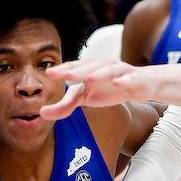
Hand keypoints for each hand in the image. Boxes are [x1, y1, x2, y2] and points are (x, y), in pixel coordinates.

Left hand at [42, 59, 156, 119]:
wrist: (138, 84)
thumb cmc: (108, 89)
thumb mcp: (85, 98)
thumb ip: (65, 106)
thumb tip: (42, 114)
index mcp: (88, 69)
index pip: (73, 68)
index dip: (62, 70)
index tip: (49, 73)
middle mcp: (102, 66)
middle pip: (89, 67)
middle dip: (78, 70)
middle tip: (66, 75)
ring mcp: (119, 71)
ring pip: (108, 71)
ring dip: (99, 74)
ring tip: (89, 79)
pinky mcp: (133, 79)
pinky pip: (128, 79)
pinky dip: (123, 80)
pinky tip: (118, 84)